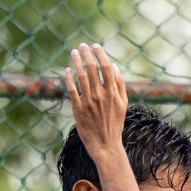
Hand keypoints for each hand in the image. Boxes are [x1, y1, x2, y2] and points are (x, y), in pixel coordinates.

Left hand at [65, 44, 128, 160]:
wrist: (105, 145)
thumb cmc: (115, 124)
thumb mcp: (123, 104)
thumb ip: (120, 85)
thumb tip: (114, 66)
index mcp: (113, 93)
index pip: (105, 67)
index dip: (100, 54)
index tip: (95, 46)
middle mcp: (100, 95)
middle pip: (91, 68)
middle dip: (86, 53)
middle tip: (82, 45)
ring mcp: (88, 102)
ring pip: (80, 75)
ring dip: (76, 61)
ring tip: (74, 52)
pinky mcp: (78, 109)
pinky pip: (71, 89)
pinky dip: (69, 77)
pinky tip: (68, 70)